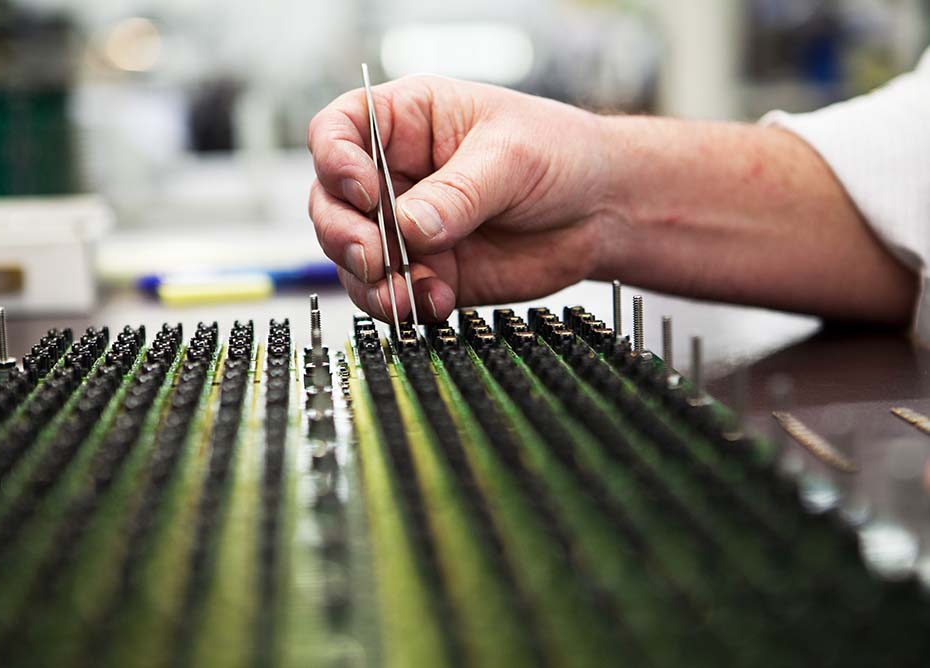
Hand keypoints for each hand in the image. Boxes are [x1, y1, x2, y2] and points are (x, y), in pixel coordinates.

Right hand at [307, 75, 619, 322]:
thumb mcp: (511, 156)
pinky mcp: (425, 271)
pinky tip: (436, 301)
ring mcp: (405, 228)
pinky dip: (403, 304)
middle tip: (375, 258)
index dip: (335, 162)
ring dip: (370, 281)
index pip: (338, 132)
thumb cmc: (560, 155)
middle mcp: (395, 175)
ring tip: (406, 293)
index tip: (365, 191)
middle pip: (330, 203)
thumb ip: (458, 193)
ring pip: (352, 257)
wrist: (602, 211)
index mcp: (407, 123)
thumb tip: (409, 227)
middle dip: (344, 234)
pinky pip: (390, 293)